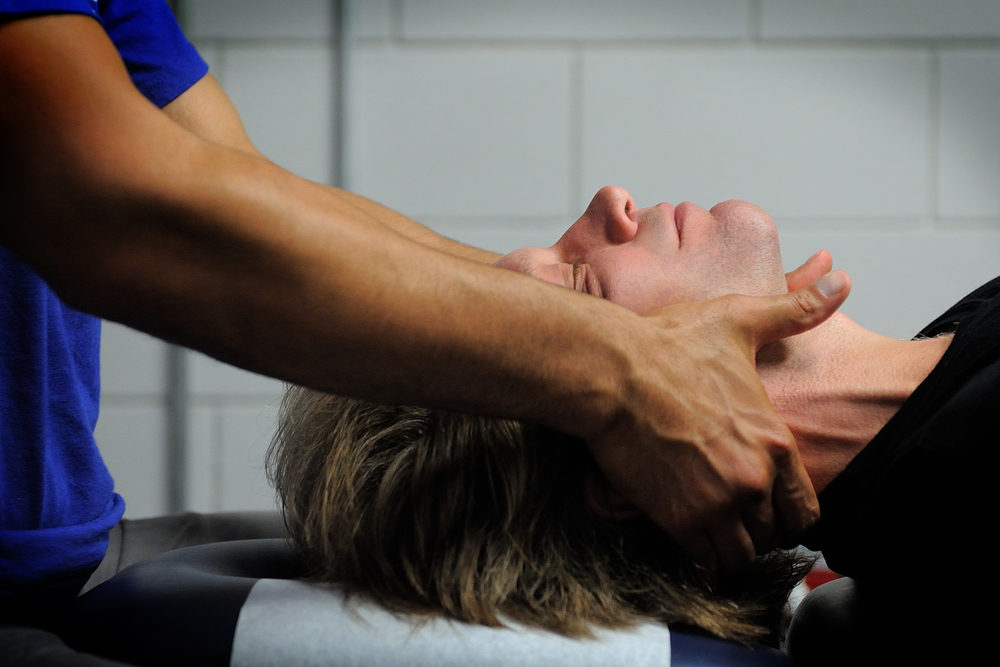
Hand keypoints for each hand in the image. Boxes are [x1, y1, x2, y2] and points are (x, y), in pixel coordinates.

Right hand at [586, 267, 849, 571]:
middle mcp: (752, 479)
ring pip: (739, 553)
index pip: (805, 509)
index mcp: (774, 440)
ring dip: (727, 544)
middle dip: (755, 527)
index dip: (789, 512)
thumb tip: (841, 281)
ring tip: (709, 524)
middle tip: (733, 514)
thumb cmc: (667, 344)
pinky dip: (697, 551)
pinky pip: (702, 558)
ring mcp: (716, 502)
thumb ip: (795, 309)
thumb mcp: (738, 321)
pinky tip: (685, 528)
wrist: (612, 372)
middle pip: (771, 534)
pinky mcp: (677, 517)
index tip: (769, 506)